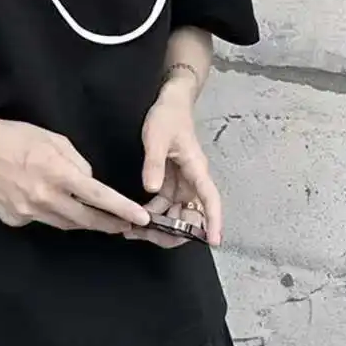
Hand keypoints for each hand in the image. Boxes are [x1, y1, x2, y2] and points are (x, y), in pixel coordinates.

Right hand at [0, 117, 150, 233]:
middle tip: (124, 225)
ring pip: (65, 223)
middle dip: (109, 223)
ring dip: (82, 220)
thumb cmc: (16, 137)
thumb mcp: (54, 140)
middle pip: (85, 219)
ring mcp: (27, 211)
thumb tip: (91, 183)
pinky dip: (50, 213)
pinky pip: (41, 220)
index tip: (139, 218)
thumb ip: (78, 164)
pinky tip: (43, 199)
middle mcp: (44, 197)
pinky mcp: (14, 219)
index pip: (98, 196)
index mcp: (57, 173)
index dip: (121, 209)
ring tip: (94, 216)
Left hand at [131, 81, 222, 246]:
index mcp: (196, 170)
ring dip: (158, 227)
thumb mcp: (156, 138)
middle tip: (146, 236)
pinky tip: (134, 219)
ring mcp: (182, 185)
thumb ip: (154, 164)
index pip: (210, 200)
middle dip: (173, 232)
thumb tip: (153, 189)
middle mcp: (193, 182)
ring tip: (131, 230)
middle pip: (192, 217)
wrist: (170, 104)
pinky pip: (164, 207)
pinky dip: (151, 215)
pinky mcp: (171, 185)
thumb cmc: (169, 117)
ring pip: (176, 216)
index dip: (214, 221)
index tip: (214, 241)